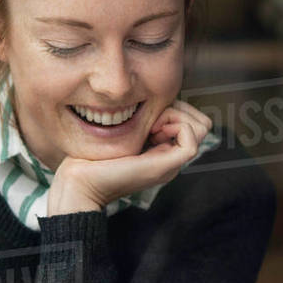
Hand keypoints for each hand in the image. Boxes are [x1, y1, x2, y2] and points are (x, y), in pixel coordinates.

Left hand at [47, 101, 211, 214]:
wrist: (81, 182)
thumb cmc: (92, 157)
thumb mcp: (121, 133)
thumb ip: (138, 122)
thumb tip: (155, 101)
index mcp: (162, 152)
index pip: (192, 121)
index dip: (174, 110)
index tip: (148, 116)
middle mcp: (171, 159)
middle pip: (201, 123)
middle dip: (179, 110)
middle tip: (151, 120)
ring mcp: (172, 164)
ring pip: (201, 127)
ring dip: (177, 116)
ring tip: (151, 125)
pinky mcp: (167, 166)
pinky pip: (191, 138)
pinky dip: (176, 125)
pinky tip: (153, 130)